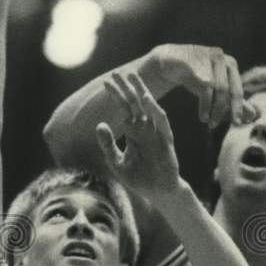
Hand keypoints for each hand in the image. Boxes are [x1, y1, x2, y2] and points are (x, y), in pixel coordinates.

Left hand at [96, 73, 180, 203]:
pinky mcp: (166, 140)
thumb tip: (99, 124)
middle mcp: (145, 128)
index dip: (115, 95)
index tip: (106, 82)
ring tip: (133, 78)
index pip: (123, 108)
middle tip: (117, 73)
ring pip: (149, 107)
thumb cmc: (138, 178)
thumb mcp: (116, 162)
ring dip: (141, 92)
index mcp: (133, 131)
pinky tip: (147, 100)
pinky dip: (154, 110)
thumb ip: (107, 144)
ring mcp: (156, 132)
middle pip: (135, 102)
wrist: (157, 192)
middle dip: (126, 88)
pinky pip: (161, 122)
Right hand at [145, 44, 254, 128]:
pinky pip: (204, 86)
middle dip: (229, 109)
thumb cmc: (194, 76)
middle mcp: (221, 58)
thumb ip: (232, 100)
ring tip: (210, 123)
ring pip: (217, 89)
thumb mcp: (214, 88)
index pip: (237, 88)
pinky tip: (203, 116)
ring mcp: (207, 57)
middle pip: (229, 89)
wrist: (168, 63)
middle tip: (229, 124)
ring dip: (215, 110)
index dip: (239, 106)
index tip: (239, 122)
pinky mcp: (194, 62)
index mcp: (230, 64)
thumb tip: (253, 115)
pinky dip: (205, 105)